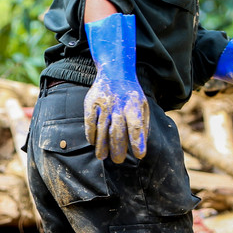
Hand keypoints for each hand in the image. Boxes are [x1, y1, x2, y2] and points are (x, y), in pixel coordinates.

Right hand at [84, 13, 148, 162]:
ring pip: (101, 130)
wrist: (114, 72)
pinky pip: (89, 123)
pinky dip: (91, 135)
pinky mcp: (90, 104)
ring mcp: (102, 105)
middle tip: (118, 160)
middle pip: (117, 132)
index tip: (139, 156)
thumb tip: (141, 146)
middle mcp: (118, 106)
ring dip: (102, 146)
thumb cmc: (130, 94)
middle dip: (118, 149)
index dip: (137, 143)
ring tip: (103, 157)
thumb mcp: (143, 105)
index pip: (136, 127)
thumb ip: (143, 125)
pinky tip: (93, 143)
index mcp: (133, 106)